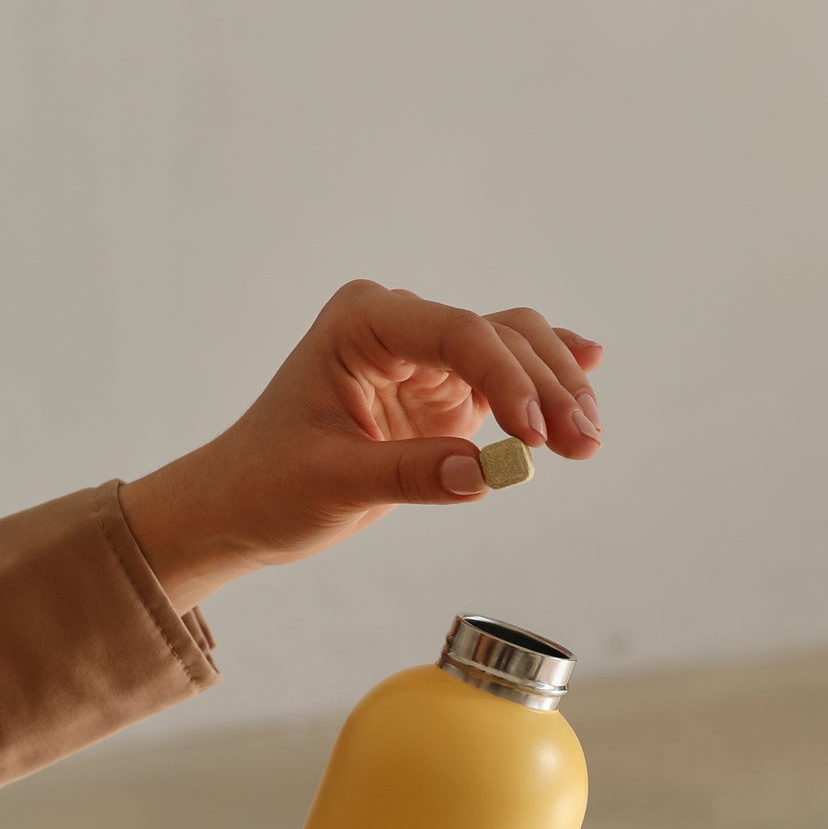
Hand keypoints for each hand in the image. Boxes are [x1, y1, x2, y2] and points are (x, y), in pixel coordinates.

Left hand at [121, 280, 603, 606]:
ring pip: (514, 350)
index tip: (535, 435)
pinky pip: (506, 380)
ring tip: (586, 442)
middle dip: (546, 386)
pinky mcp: (440, 394)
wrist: (241, 506)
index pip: (456, 333)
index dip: (506, 379)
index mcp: (362, 322)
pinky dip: (544, 390)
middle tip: (581, 443)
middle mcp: (398, 324)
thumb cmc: (268, 485)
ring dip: (556, 391)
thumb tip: (484, 473)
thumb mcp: (332, 484)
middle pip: (498, 335)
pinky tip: (586, 386)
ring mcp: (423, 356)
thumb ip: (408, 473)